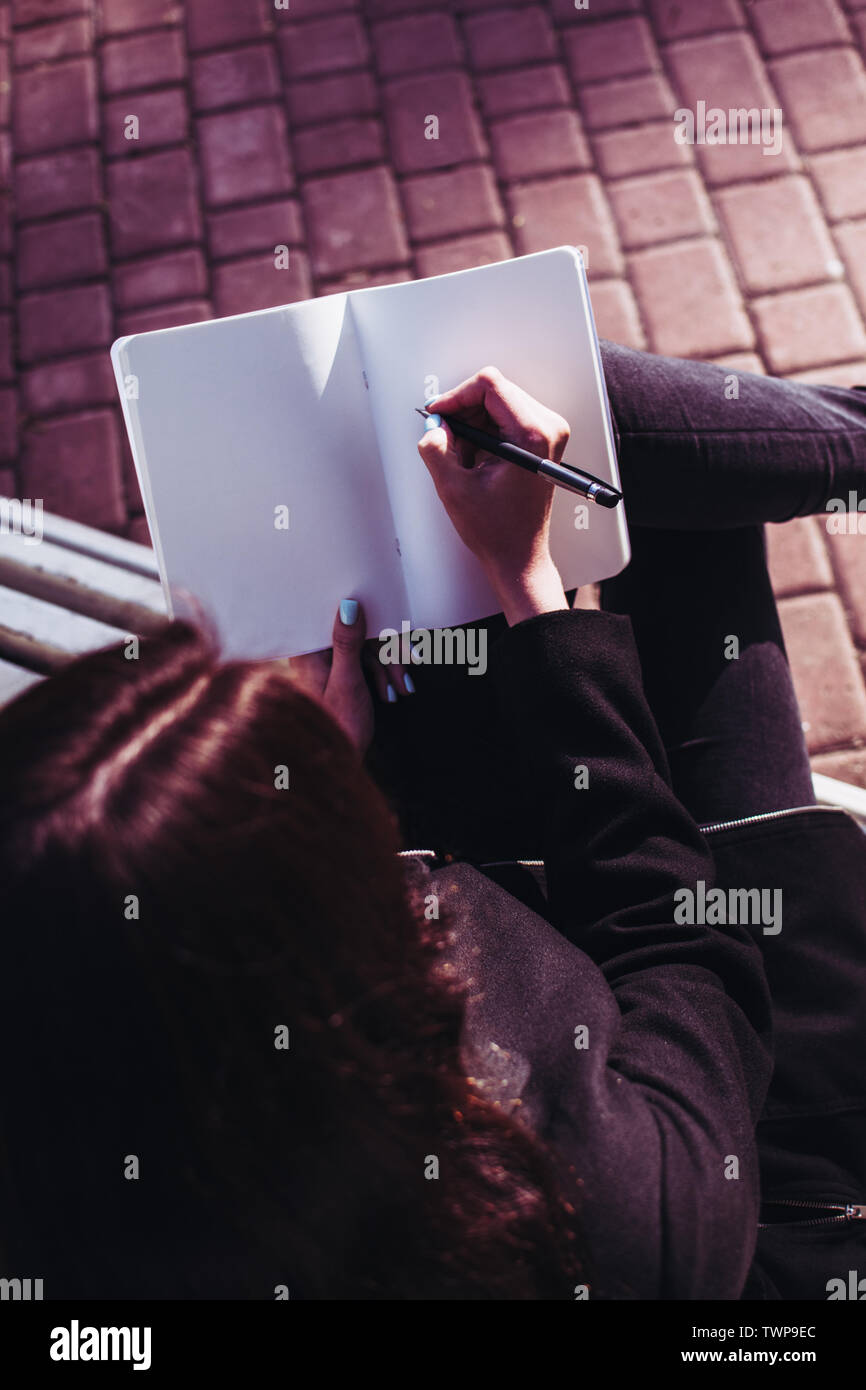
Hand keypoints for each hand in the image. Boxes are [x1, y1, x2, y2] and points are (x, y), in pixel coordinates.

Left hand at [289, 600, 413, 754]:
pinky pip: (364, 662)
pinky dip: (381, 675)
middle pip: (357, 633)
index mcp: (308, 650)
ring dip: (387, 667)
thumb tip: (349, 605)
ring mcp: (326, 663)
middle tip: (408, 669)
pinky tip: (391, 693)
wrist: (334, 764)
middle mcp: (314, 652)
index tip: (394, 623)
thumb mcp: (346, 681)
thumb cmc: (337, 726)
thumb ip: (347, 642)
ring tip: (402, 691)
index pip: (341, 618)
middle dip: (385, 653)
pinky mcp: (338, 674)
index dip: (370, 619)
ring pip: (365, 648)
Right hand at [417, 366, 570, 623]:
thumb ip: (436, 448)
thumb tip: (434, 424)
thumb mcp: (453, 488)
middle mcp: (548, 428)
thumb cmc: (497, 530)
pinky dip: (483, 430)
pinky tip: (475, 457)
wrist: (519, 556)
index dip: (456, 396)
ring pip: (498, 402)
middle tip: (445, 437)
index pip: (490, 385)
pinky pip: (505, 416)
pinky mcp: (542, 440)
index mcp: (532, 435)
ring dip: (472, 422)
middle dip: (463, 411)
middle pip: (495, 390)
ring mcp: (548, 433)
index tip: (438, 415)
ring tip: (462, 455)